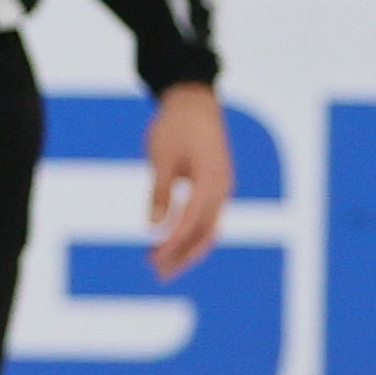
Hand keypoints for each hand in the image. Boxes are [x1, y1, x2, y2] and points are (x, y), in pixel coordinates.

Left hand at [141, 82, 231, 282]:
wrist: (194, 100)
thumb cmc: (176, 125)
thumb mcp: (162, 157)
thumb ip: (160, 192)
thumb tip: (154, 227)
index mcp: (211, 181)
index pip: (191, 222)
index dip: (172, 244)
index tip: (153, 259)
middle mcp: (222, 188)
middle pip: (205, 233)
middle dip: (182, 256)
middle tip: (158, 275)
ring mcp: (221, 188)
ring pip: (207, 228)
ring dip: (186, 249)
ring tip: (161, 266)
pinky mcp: (214, 185)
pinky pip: (205, 217)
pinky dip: (189, 233)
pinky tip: (170, 243)